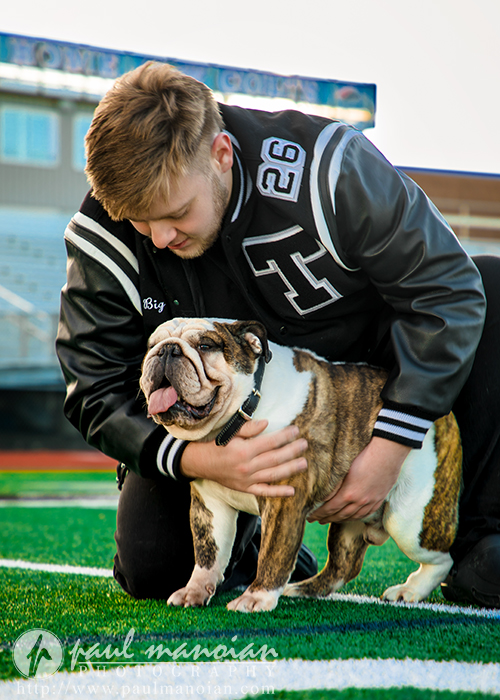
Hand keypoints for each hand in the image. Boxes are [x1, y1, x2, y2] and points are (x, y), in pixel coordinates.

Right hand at [180, 419, 307, 496]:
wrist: (201, 463)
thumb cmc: (217, 445)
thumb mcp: (230, 433)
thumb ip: (249, 428)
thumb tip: (266, 423)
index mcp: (244, 450)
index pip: (270, 442)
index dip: (285, 436)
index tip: (296, 431)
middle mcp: (247, 466)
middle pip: (275, 458)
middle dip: (292, 451)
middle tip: (305, 445)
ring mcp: (247, 480)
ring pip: (273, 475)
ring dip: (290, 469)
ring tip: (304, 463)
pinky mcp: (245, 489)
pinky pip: (264, 492)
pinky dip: (278, 492)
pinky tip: (292, 490)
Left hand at [307, 437, 410, 522]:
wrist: (388, 452)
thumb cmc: (363, 454)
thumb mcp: (343, 467)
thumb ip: (333, 482)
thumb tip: (321, 492)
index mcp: (348, 493)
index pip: (329, 508)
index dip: (318, 514)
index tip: (310, 516)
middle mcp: (359, 501)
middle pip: (339, 515)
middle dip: (326, 518)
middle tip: (317, 520)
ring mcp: (370, 501)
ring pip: (353, 516)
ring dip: (340, 519)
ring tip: (331, 520)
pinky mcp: (379, 499)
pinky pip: (366, 514)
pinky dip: (356, 517)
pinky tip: (351, 517)